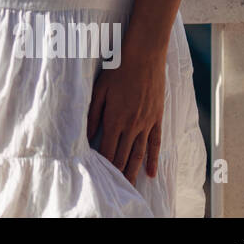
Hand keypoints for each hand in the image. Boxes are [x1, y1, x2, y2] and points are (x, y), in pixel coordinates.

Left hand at [86, 54, 164, 183]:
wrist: (145, 55)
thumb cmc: (118, 69)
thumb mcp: (99, 90)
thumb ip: (92, 114)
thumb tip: (86, 136)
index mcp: (115, 119)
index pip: (108, 149)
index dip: (103, 163)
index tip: (98, 175)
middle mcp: (132, 125)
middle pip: (123, 155)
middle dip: (117, 173)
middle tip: (114, 188)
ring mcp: (146, 123)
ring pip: (139, 153)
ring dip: (134, 171)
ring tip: (130, 186)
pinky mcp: (157, 118)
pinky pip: (156, 144)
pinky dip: (153, 159)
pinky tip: (151, 173)